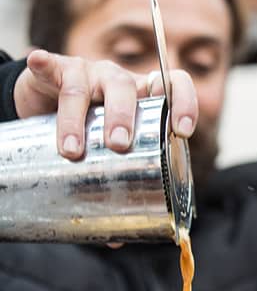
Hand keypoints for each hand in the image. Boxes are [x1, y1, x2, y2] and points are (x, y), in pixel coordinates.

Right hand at [14, 49, 197, 158]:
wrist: (48, 105)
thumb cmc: (92, 129)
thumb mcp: (114, 147)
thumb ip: (127, 173)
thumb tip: (127, 229)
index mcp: (142, 95)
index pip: (173, 84)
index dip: (184, 102)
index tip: (182, 130)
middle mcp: (117, 80)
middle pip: (124, 88)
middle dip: (122, 117)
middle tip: (118, 145)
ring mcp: (87, 73)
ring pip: (82, 88)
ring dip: (76, 120)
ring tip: (71, 150)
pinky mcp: (56, 71)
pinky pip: (50, 66)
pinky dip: (44, 64)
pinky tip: (38, 61)